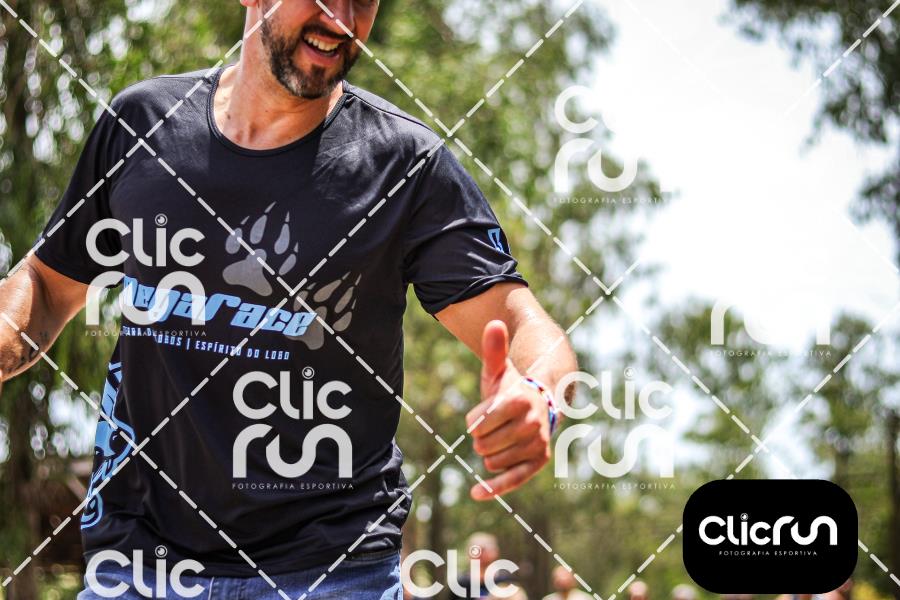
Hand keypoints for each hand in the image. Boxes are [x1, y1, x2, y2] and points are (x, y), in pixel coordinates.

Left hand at [465, 320, 550, 499]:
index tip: (485, 414)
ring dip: (489, 452)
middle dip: (481, 437)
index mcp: (519, 400)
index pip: (478, 422)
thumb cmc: (511, 389)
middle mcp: (532, 423)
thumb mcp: (500, 370)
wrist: (540, 406)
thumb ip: (494, 349)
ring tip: (502, 438)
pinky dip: (493, 488)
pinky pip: (512, 479)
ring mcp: (536, 444)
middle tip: (495, 427)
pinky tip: (475, 493)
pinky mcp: (538, 462)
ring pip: (491, 460)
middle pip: (482, 443)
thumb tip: (493, 322)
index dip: (475, 420)